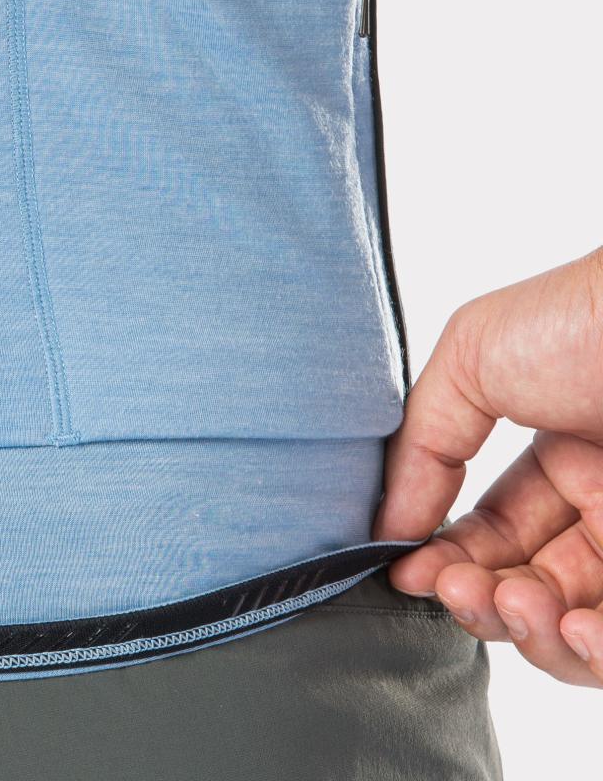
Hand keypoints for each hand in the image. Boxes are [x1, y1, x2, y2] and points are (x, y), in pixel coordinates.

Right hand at [375, 247, 602, 685]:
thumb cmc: (585, 321)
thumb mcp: (470, 358)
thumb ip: (421, 444)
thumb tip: (390, 530)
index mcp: (562, 460)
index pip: (490, 537)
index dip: (444, 562)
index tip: (406, 573)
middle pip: (526, 593)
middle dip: (479, 602)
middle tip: (458, 589)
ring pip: (575, 632)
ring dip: (531, 636)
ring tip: (516, 603)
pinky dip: (590, 652)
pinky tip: (571, 627)